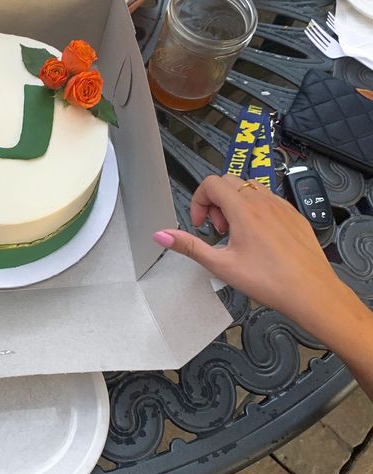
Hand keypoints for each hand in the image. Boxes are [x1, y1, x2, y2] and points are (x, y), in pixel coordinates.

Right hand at [152, 174, 347, 335]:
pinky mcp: (295, 215)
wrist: (311, 291)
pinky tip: (259, 237)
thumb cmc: (270, 281)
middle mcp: (263, 201)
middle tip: (218, 229)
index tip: (201, 225)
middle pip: (229, 182)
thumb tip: (161, 235)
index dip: (199, 201)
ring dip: (236, 203)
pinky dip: (257, 210)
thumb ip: (189, 246)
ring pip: (251, 188)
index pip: (211, 183)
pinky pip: (270, 200)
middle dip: (216, 202)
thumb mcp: (221, 266)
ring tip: (237, 233)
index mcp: (243, 210)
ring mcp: (282, 206)